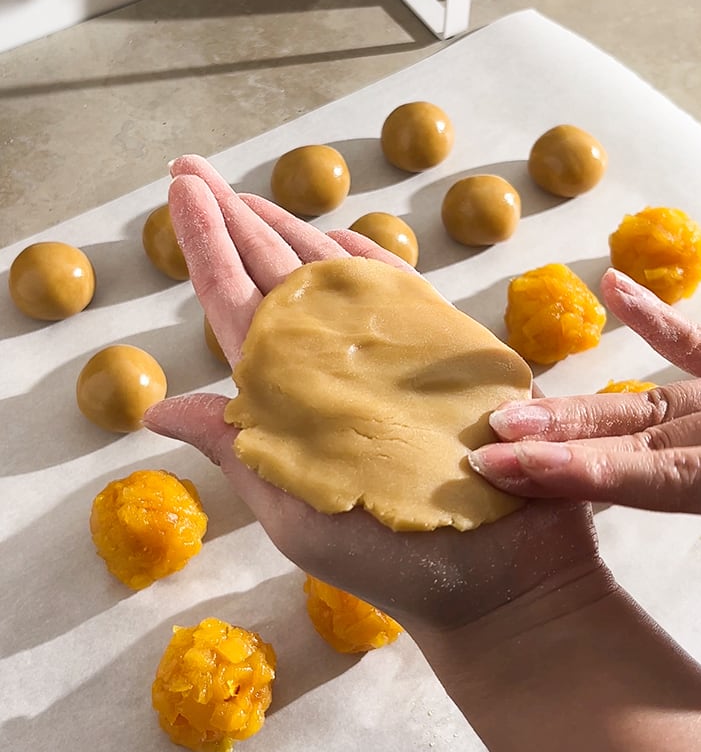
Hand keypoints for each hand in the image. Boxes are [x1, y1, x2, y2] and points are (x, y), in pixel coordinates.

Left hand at [141, 156, 604, 633]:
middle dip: (235, 221)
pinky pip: (407, 295)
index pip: (233, 304)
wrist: (493, 580)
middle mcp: (334, 370)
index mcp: (286, 399)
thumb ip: (239, 451)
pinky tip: (344, 237)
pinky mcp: (450, 360)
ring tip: (252, 196)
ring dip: (292, 231)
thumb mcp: (296, 511)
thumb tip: (157, 408)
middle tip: (196, 172)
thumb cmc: (393, 561)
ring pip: (332, 279)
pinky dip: (375, 262)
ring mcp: (390, 361)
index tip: (178, 189)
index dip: (204, 244)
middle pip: (274, 277)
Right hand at [470, 270, 700, 591]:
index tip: (515, 471)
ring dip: (583, 403)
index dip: (584, 474)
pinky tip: (613, 286)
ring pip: (655, 393)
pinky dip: (658, 316)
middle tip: (487, 446)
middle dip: (561, 441)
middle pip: (643, 433)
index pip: (661, 477)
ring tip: (516, 407)